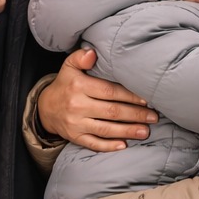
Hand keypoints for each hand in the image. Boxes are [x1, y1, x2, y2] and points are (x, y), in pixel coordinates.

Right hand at [37, 48, 154, 150]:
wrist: (45, 107)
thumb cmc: (65, 84)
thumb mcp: (69, 66)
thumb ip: (81, 57)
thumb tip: (93, 53)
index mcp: (78, 86)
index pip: (109, 91)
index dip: (129, 95)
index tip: (146, 99)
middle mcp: (77, 106)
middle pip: (111, 112)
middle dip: (135, 115)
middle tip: (153, 117)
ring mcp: (75, 124)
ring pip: (105, 129)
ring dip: (128, 131)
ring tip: (145, 131)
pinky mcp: (75, 137)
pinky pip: (93, 144)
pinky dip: (109, 146)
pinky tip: (124, 145)